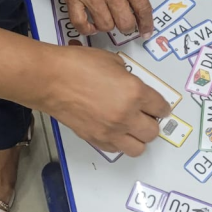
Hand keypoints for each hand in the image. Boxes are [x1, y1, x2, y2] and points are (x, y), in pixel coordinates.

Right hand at [34, 46, 170, 155]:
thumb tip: (132, 87)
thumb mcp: (113, 62)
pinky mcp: (95, 139)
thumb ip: (129, 77)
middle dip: (152, 123)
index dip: (161, 107)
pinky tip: (114, 130)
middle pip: (153, 131)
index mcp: (135, 92)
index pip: (161, 107)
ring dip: (138, 138)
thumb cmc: (78, 65)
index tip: (158, 107)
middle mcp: (127, 115)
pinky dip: (120, 142)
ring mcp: (111, 131)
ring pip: (139, 147)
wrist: (50, 79)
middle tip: (145, 115)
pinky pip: (117, 149)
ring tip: (131, 127)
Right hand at [46, 0, 153, 37]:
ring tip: (109, 20)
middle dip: (128, 27)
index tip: (146, 30)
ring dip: (109, 26)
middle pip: (126, 23)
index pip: (143, 9)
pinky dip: (87, 28)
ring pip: (106, 26)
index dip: (146, 24)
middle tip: (127, 24)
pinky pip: (81, 23)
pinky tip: (91, 26)